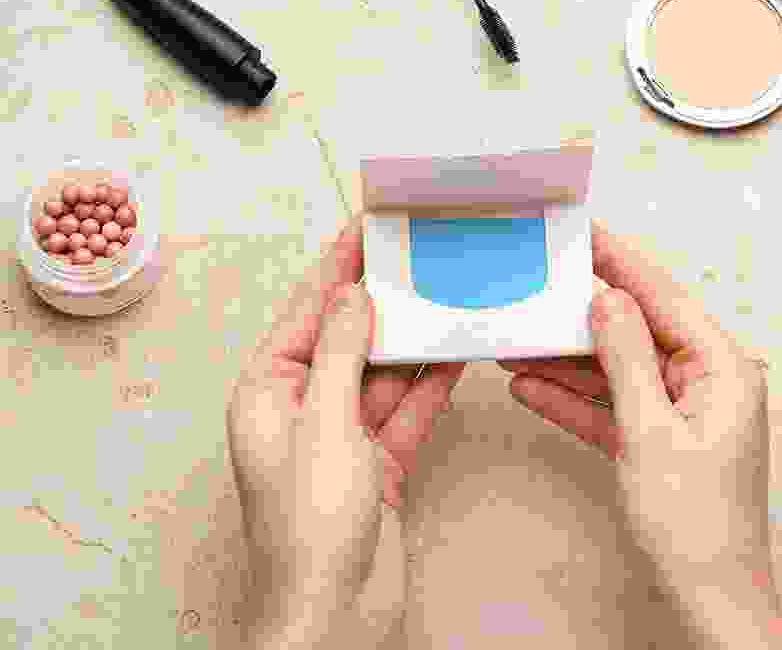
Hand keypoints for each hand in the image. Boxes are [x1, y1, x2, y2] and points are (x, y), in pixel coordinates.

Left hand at [227, 214, 463, 646]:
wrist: (338, 611)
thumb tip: (352, 295)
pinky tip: (456, 350)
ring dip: (414, 338)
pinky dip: (430, 382)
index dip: (338, 267)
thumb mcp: (323, 424)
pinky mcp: (379, 458)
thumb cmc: (310, 524)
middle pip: (349, 336)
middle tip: (419, 253)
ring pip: (384, 370)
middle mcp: (304, 406)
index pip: (308, 313)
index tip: (367, 226)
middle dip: (384, 299)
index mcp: (269, 391)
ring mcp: (344, 433)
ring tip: (447, 292)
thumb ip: (341, 355)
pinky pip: (406, 407)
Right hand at [500, 221, 781, 647]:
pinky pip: (611, 405)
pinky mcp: (657, 436)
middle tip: (537, 284)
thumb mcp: (651, 431)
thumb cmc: (695, 522)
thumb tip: (607, 300)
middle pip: (636, 330)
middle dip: (583, 314)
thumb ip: (627, 360)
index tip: (584, 233)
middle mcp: (705, 379)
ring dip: (568, 360)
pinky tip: (529, 386)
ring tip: (517, 338)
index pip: (664, 298)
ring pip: (617, 369)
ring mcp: (680, 409)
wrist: (707, 596)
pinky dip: (574, 399)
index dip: (620, 263)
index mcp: (722, 367)